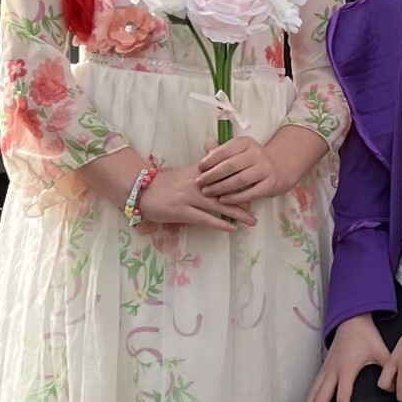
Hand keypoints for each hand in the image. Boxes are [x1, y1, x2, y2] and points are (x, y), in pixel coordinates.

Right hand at [137, 162, 256, 230]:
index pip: (224, 174)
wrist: (140, 190)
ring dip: (237, 213)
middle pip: (226, 190)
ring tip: (252, 221)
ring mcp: (189, 198)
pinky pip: (205, 219)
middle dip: (245, 197)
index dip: (241, 180)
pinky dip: (220, 223)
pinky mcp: (182, 212)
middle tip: (261, 203)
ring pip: (219, 205)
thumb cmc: (164, 184)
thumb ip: (203, 173)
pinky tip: (232, 228)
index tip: (257, 183)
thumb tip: (221, 173)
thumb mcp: (185, 173)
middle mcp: (196, 184)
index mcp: (198, 173)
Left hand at [197, 135, 285, 203]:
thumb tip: (206, 146)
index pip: (225, 150)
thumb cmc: (251, 161)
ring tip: (207, 192)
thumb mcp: (238, 152)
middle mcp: (257, 154)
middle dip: (212, 175)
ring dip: (221, 187)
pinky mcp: (270, 184)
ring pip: (239, 180)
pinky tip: (223, 200)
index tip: (199, 168)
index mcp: (246, 143)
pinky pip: (250, 193)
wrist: (279, 169)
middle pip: (231, 165)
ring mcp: (265, 169)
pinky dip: (235, 198)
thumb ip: (222, 150)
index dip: (210, 160)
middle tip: (199, 182)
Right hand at [302, 314, 388, 401]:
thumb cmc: (368, 337)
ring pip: (313, 394)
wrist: (352, 320)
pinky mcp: (323, 368)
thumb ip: (389, 371)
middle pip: (321, 398)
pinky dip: (308, 401)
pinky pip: (313, 388)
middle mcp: (332, 371)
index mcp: (347, 369)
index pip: (343, 397)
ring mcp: (325, 369)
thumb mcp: (382, 352)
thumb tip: (395, 389)